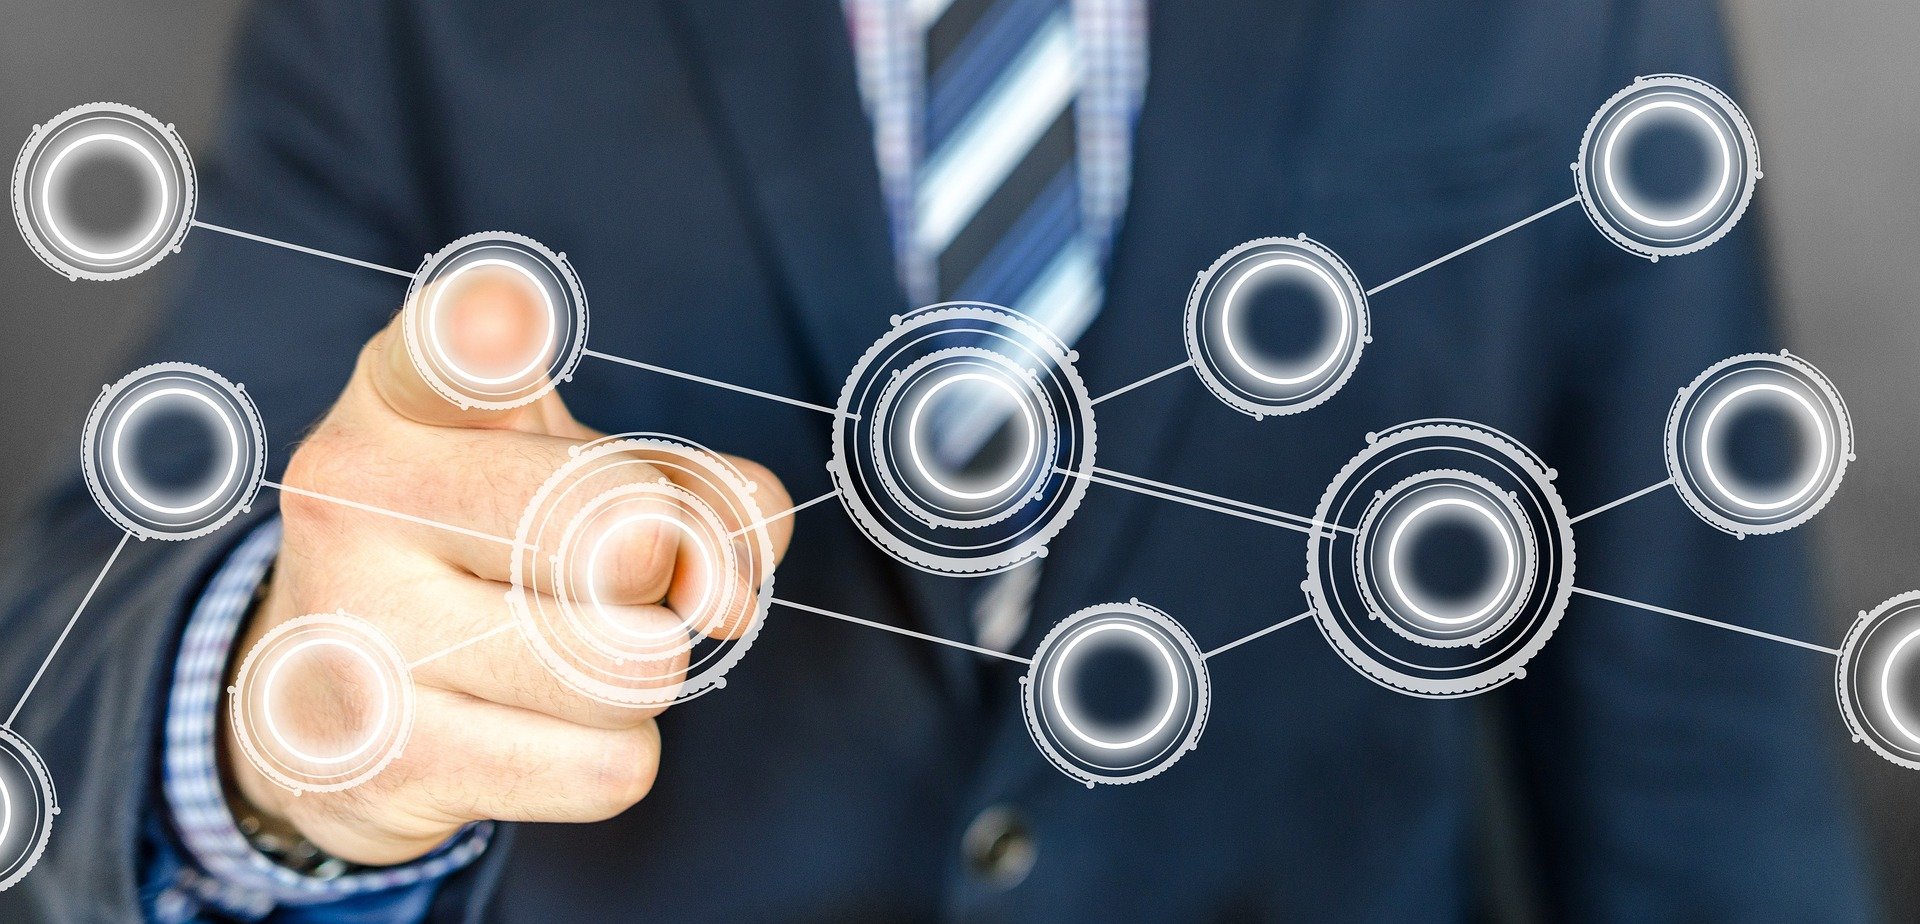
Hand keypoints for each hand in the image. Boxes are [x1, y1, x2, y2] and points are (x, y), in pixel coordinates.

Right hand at [222, 274, 792, 865]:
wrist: (317, 703)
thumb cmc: (480, 551)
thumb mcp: (570, 471)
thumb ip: (693, 486)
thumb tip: (731, 588)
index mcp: (405, 398)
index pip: (452, 347)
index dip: (493, 328)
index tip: (507, 317)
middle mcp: (358, 493)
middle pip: (625, 531)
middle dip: (671, 572)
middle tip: (627, 583)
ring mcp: (356, 631)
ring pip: (632, 668)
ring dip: (646, 675)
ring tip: (569, 658)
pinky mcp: (386, 761)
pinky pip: (610, 766)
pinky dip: (616, 757)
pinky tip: (541, 732)